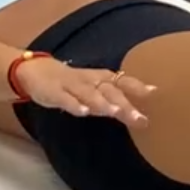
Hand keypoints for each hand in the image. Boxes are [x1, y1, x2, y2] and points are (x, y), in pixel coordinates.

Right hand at [18, 56, 153, 125]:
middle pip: (109, 91)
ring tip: (116, 113)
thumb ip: (114, 100)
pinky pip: (66, 99)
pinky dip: (75, 105)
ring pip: (90, 94)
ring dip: (103, 103)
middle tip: (139, 118)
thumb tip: (140, 114)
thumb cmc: (72, 84)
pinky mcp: (54, 92)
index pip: (122, 80)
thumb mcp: (95, 90)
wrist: (35, 71)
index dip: (137, 86)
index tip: (154, 93)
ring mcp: (71, 85)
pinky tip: (83, 112)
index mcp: (100, 79)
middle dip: (125, 104)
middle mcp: (89, 80)